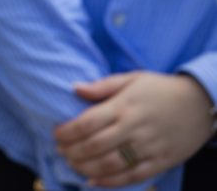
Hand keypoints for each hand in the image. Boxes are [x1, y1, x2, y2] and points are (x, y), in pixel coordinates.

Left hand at [54, 71, 214, 187]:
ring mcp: (148, 147)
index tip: (56, 134)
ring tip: (72, 164)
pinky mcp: (161, 161)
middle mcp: (134, 128)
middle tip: (59, 150)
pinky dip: (111, 181)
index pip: (87, 123)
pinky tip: (93, 181)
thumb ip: (102, 86)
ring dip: (86, 167)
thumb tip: (74, 88)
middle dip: (72, 151)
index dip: (67, 131)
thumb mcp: (132, 78)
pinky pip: (133, 176)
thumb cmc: (161, 88)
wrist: (201, 103)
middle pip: (95, 145)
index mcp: (124, 107)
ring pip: (111, 164)